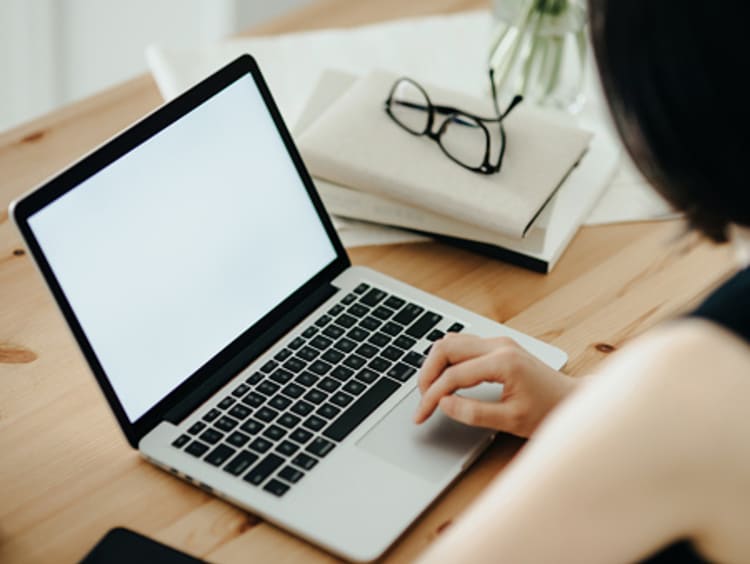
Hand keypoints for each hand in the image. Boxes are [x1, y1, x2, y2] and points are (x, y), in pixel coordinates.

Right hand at [413, 333, 576, 437]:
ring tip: (430, 391)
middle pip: (446, 348)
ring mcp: (499, 343)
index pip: (453, 376)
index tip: (421, 415)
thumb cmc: (548, 411)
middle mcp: (499, 346)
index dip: (431, 397)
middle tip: (422, 399)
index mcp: (503, 363)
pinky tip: (445, 380)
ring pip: (452, 342)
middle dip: (427, 374)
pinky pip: (463, 345)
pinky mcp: (499, 346)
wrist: (573, 401)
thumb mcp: (511, 420)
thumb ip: (474, 413)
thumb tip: (444, 404)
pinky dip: (448, 361)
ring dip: (436, 364)